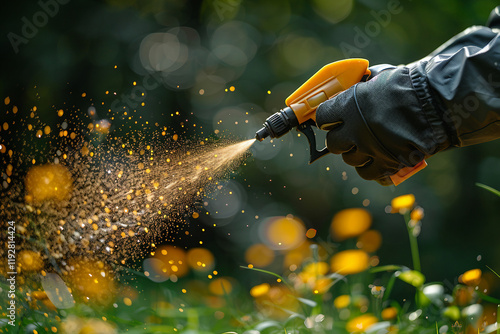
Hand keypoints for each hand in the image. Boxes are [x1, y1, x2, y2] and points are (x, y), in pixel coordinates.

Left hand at [315, 66, 450, 184]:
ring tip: (369, 146)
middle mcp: (355, 129)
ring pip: (350, 159)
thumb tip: (349, 92)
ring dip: (357, 154)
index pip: (322, 117)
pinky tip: (377, 160)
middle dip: (340, 140)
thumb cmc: (410, 85)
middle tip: (350, 136)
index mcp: (349, 105)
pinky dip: (371, 168)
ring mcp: (369, 148)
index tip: (332, 120)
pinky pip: (367, 172)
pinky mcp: (386, 163)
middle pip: (333, 143)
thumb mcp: (379, 79)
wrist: (438, 102)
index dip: (327, 119)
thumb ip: (360, 89)